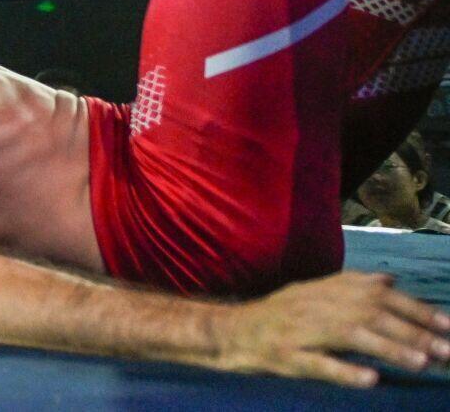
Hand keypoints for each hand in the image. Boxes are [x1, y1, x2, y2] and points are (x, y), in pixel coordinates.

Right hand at [218, 271, 449, 385]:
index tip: (448, 326)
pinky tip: (370, 379)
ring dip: (388, 348)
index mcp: (326, 291)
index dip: (415, 310)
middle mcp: (316, 306)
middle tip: (446, 350)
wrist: (231, 331)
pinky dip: (345, 370)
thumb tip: (389, 280)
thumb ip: (351, 286)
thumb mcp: (314, 294)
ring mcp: (301, 330)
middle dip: (412, 332)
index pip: (378, 295)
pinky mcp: (287, 356)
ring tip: (420, 362)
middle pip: (369, 314)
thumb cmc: (279, 316)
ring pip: (349, 335)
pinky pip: (318, 363)